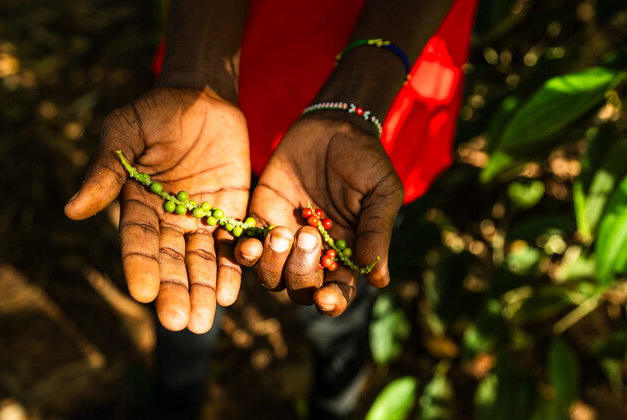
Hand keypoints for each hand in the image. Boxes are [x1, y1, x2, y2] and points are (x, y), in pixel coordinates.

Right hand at [65, 86, 249, 332]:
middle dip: (175, 292)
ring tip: (204, 321)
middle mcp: (168, 219)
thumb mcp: (126, 133)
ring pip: (201, 262)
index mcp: (137, 205)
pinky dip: (232, 268)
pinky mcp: (231, 211)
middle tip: (178, 323)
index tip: (143, 294)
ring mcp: (201, 218)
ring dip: (202, 291)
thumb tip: (73, 210)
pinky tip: (231, 294)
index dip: (141, 268)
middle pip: (171, 262)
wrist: (203, 97)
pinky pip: (232, 244)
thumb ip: (107, 170)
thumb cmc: (156, 111)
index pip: (138, 243)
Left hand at [237, 114, 403, 316]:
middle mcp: (314, 254)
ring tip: (281, 233)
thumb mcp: (381, 193)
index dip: (331, 302)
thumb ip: (376, 233)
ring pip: (271, 276)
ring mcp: (285, 239)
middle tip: (309, 235)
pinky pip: (247, 248)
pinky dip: (245, 253)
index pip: (338, 292)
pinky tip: (252, 242)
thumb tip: (379, 280)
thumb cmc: (366, 161)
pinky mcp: (260, 218)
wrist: (333, 126)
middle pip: (301, 288)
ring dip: (272, 264)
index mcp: (346, 255)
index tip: (325, 298)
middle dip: (302, 272)